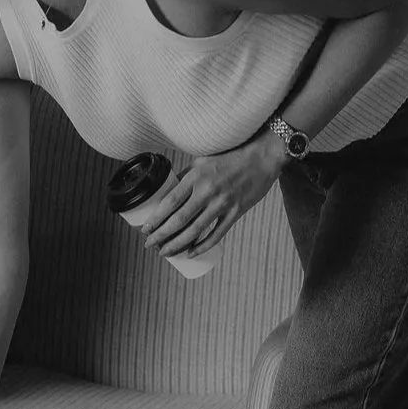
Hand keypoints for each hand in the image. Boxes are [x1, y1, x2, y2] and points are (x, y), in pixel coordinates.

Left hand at [143, 135, 286, 257]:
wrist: (262, 156)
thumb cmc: (230, 156)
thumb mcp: (202, 161)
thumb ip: (186, 177)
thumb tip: (168, 193)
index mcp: (196, 177)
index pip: (170, 202)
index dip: (156, 219)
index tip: (145, 229)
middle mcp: (207, 191)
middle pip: (179, 220)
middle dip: (161, 236)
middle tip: (149, 245)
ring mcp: (223, 203)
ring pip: (195, 231)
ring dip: (177, 244)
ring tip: (165, 252)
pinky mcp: (236, 212)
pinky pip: (217, 234)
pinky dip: (202, 246)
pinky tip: (191, 253)